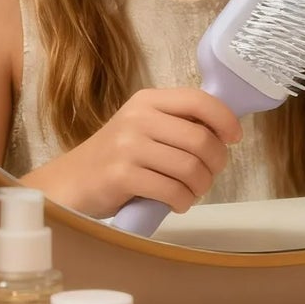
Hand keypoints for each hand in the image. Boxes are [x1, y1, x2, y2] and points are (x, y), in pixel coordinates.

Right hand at [24, 87, 240, 218]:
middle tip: (208, 175)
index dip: (225, 119)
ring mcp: (128, 147)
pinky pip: (171, 190)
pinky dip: (183, 201)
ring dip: (200, 186)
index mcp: (147, 101)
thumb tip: (225, 132)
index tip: (234, 138)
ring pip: (190, 167)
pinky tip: (178, 203)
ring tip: (192, 192)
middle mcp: (138, 118)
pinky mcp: (121, 176)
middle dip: (215, 163)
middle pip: (201, 139)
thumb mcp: (144, 128)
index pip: (199, 100)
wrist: (70, 183)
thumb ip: (177, 125)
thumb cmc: (116, 157)